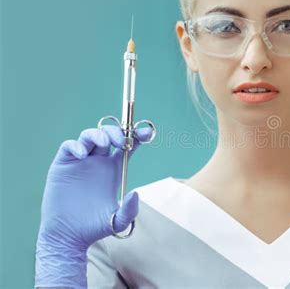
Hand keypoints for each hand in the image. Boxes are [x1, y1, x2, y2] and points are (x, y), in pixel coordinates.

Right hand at [35, 125, 152, 286]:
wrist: (68, 236)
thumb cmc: (94, 228)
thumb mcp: (117, 221)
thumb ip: (129, 210)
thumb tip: (135, 193)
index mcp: (114, 169)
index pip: (128, 146)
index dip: (137, 136)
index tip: (147, 133)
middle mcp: (98, 161)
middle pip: (109, 135)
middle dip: (118, 132)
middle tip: (122, 141)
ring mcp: (80, 161)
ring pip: (90, 136)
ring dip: (99, 134)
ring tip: (105, 142)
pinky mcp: (63, 165)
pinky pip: (69, 146)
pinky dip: (76, 145)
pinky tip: (83, 155)